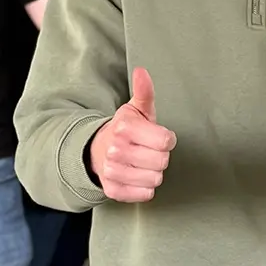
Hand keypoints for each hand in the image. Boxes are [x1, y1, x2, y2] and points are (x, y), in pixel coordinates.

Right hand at [89, 68, 176, 202]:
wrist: (98, 150)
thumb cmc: (126, 129)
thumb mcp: (136, 109)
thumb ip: (144, 91)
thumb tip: (141, 71)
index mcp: (125, 127)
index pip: (165, 141)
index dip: (166, 139)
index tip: (157, 136)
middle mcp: (116, 150)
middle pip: (162, 161)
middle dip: (160, 156)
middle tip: (148, 150)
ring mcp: (112, 171)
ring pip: (155, 179)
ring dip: (153, 172)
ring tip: (142, 162)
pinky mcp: (113, 190)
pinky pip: (145, 194)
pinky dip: (145, 187)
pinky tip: (136, 176)